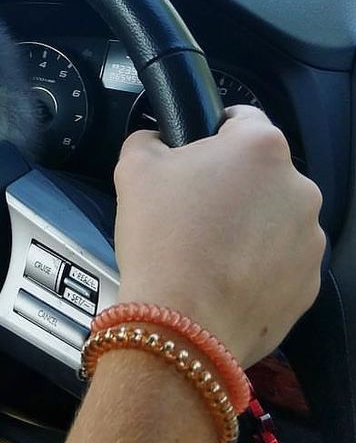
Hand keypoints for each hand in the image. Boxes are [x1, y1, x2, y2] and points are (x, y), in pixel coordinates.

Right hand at [113, 106, 323, 366]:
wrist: (182, 324)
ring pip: (273, 219)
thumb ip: (148, 140)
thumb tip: (156, 140)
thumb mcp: (133, 169)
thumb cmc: (161, 240)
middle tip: (190, 211)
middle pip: (260, 174)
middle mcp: (298, 187)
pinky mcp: (309, 282)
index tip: (191, 157)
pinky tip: (221, 279)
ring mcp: (310, 237)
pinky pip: (280, 262)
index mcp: (260, 148)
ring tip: (205, 251)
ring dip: (247, 227)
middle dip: (230, 186)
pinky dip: (256, 266)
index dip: (210, 134)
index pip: (240, 118)